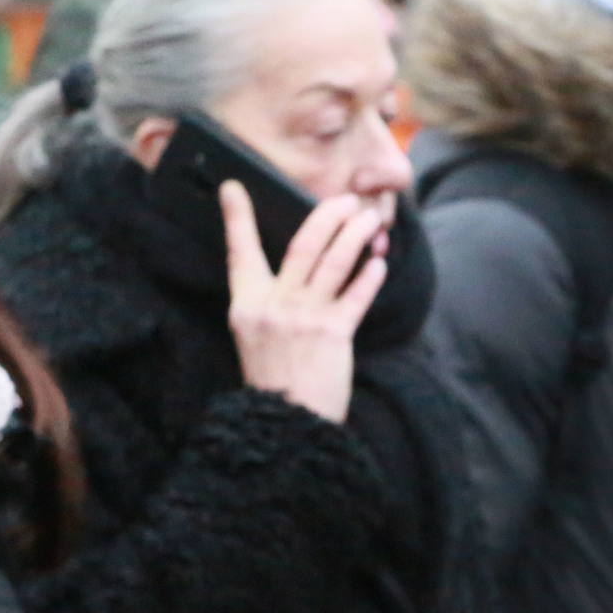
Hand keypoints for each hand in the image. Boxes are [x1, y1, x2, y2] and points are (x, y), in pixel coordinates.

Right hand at [221, 183, 388, 423]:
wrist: (286, 424)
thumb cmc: (274, 381)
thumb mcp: (254, 338)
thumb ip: (270, 304)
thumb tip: (300, 271)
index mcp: (246, 306)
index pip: (240, 253)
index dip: (237, 219)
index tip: (234, 188)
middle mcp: (273, 306)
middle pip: (303, 246)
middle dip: (326, 217)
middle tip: (345, 199)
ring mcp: (303, 318)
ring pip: (334, 263)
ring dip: (355, 236)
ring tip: (370, 220)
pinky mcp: (333, 334)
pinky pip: (356, 296)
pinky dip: (369, 277)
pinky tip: (379, 263)